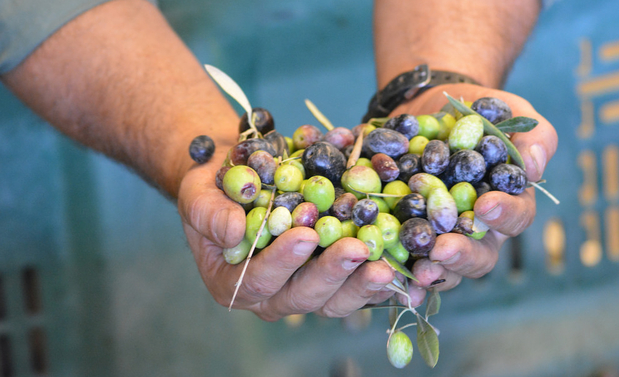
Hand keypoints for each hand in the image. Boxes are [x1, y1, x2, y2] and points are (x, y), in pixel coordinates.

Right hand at [177, 159, 397, 320]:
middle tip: (358, 250)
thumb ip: (209, 213)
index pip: (258, 280)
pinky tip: (404, 272)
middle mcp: (269, 295)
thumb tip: (232, 232)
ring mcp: (301, 289)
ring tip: (385, 263)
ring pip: (334, 300)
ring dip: (361, 283)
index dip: (282, 261)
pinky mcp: (329, 280)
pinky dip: (379, 281)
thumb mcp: (199, 194)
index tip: (305, 235)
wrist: (239, 181)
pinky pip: (355, 287)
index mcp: (232, 281)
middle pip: (303, 296)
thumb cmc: (214, 188)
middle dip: (332, 274)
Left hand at [391, 83, 557, 294]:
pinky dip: (396, 265)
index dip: (504, 215)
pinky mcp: (407, 230)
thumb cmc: (480, 110)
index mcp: (507, 202)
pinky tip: (386, 270)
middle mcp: (476, 227)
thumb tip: (535, 167)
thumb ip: (533, 136)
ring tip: (417, 271)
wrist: (431, 105)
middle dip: (462, 254)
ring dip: (431, 271)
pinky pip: (403, 255)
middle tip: (443, 249)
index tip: (487, 205)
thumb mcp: (510, 111)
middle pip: (478, 255)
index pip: (515, 217)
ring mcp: (441, 233)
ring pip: (442, 265)